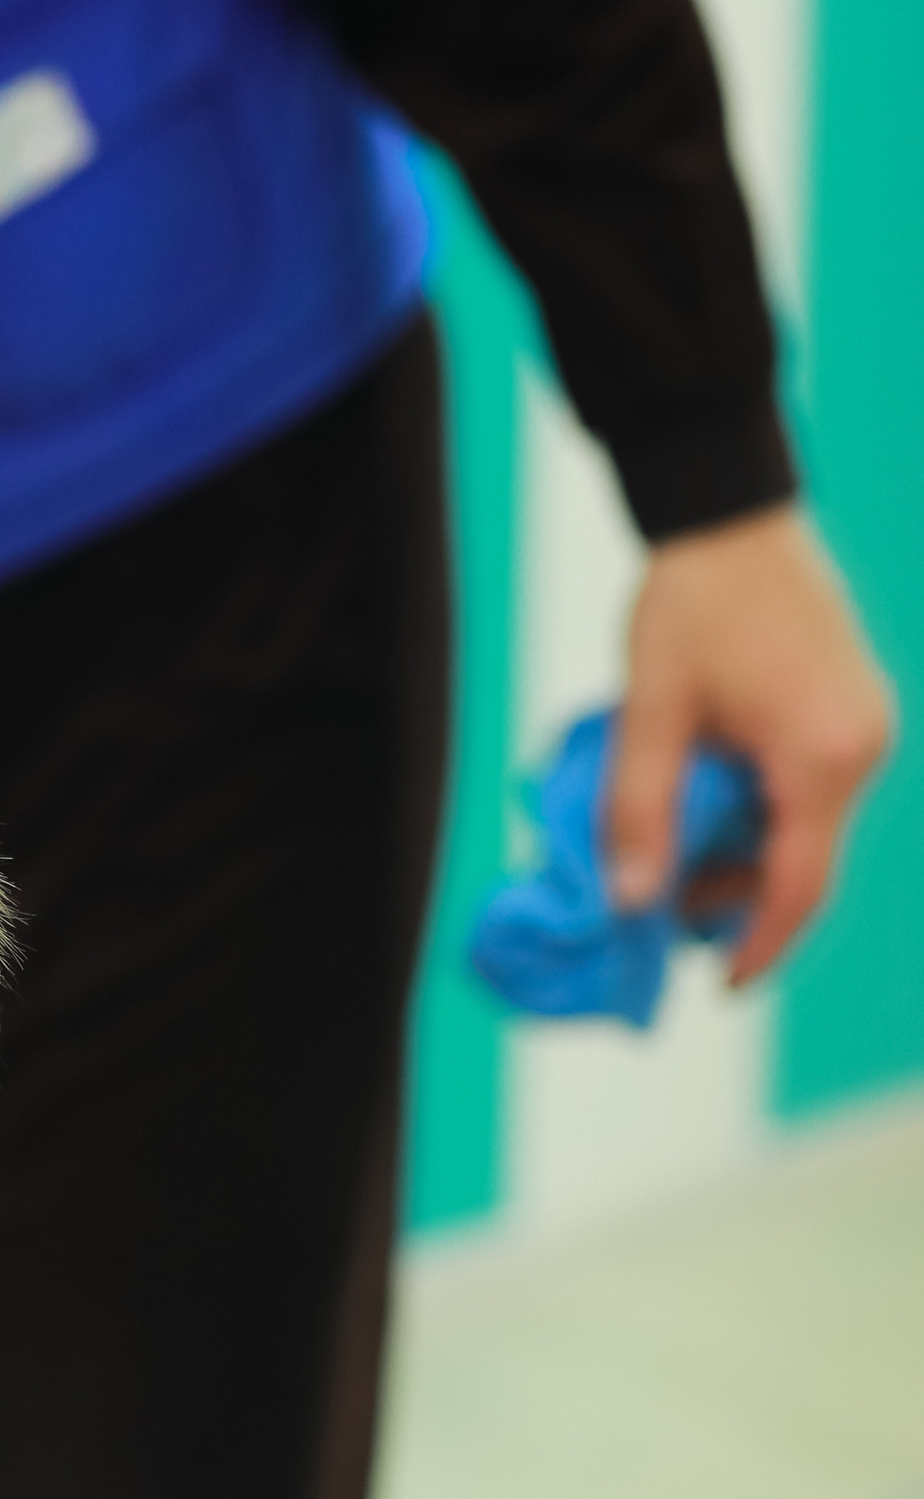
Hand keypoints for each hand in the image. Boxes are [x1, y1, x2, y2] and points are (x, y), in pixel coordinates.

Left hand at [609, 505, 894, 985]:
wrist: (732, 512)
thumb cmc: (690, 602)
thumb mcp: (649, 711)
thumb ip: (639, 811)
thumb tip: (631, 901)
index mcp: (819, 755)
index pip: (797, 885)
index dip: (759, 944)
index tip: (723, 986)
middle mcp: (862, 746)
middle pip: (805, 860)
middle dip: (738, 895)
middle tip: (667, 905)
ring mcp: (867, 726)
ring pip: (809, 826)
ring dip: (749, 850)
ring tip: (676, 849)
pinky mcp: (856, 709)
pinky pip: (815, 787)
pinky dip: (766, 810)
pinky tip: (711, 800)